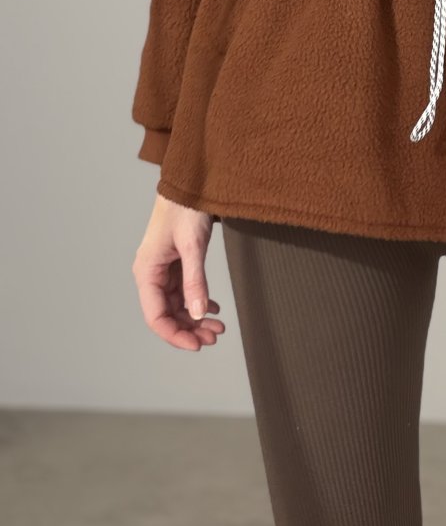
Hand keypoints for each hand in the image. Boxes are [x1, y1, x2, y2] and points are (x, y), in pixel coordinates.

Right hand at [132, 192, 225, 350]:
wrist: (191, 180)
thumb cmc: (186, 207)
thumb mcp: (193, 245)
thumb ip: (195, 281)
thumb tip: (197, 313)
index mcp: (147, 271)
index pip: (156, 316)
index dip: (175, 335)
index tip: (197, 345)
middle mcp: (151, 273)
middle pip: (167, 314)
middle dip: (189, 329)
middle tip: (215, 337)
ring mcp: (163, 269)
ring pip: (177, 304)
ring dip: (195, 318)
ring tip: (218, 327)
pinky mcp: (176, 262)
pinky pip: (184, 291)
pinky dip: (198, 302)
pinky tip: (213, 308)